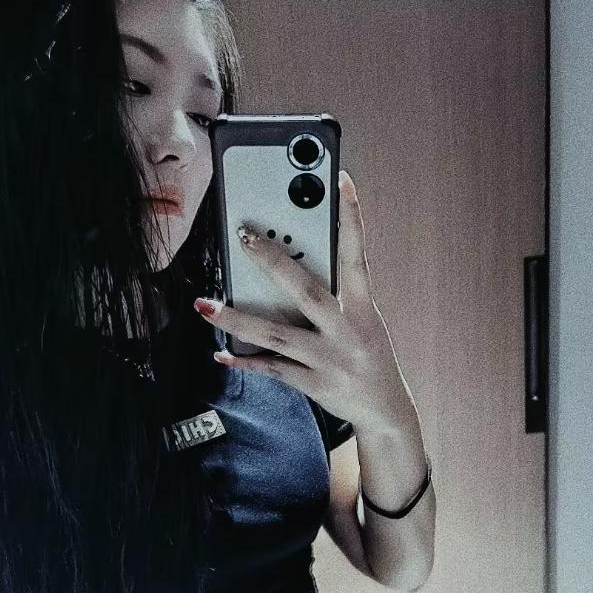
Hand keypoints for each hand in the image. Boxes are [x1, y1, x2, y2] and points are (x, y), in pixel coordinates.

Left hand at [192, 170, 420, 435]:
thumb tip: (292, 263)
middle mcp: (347, 332)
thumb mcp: (364, 320)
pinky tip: (221, 354)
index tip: (341, 182)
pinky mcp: (313, 385)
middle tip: (244, 236)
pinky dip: (245, 361)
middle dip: (274, 262)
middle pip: (306, 291)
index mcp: (364, 309)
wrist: (386, 410)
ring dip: (237, 320)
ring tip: (206, 304)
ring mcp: (328, 360)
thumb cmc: (370, 354)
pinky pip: (272, 369)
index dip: (351, 218)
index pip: (356, 256)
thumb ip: (337, 296)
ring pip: (276, 336)